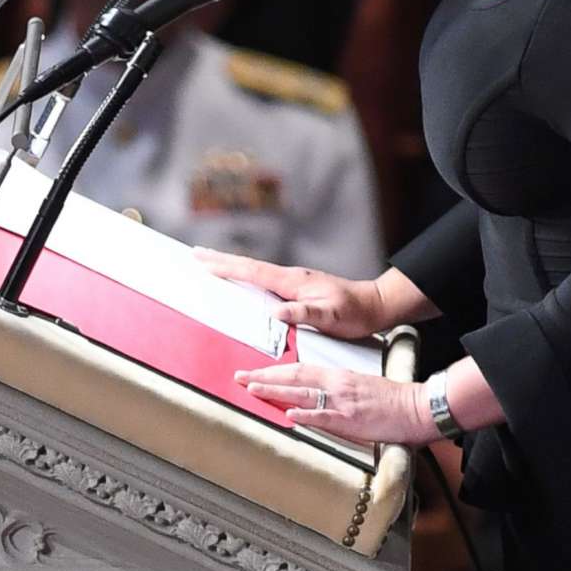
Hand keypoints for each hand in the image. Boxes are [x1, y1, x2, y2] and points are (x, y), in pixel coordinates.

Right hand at [192, 249, 384, 338]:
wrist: (375, 305)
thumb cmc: (354, 313)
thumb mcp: (331, 317)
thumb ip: (304, 313)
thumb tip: (276, 312)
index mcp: (293, 281)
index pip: (253, 272)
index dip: (227, 267)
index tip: (203, 261)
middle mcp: (291, 277)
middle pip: (249, 266)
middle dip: (221, 260)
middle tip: (195, 253)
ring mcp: (294, 281)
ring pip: (254, 270)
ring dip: (231, 265)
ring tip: (210, 262)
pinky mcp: (297, 288)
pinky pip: (263, 279)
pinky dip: (246, 275)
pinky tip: (242, 279)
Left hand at [236, 363, 436, 445]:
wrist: (416, 407)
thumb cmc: (390, 400)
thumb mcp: (358, 386)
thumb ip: (334, 388)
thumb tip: (312, 394)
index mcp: (337, 377)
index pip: (298, 369)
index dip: (273, 370)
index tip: (252, 372)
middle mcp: (336, 385)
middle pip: (294, 377)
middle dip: (264, 377)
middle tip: (239, 377)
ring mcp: (342, 402)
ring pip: (303, 393)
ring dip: (276, 390)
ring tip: (252, 389)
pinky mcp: (351, 420)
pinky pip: (325, 416)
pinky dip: (306, 415)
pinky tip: (289, 414)